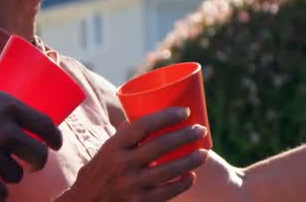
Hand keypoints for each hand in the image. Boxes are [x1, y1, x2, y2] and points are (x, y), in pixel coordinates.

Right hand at [0, 74, 62, 200]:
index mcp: (9, 107)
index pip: (46, 125)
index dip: (55, 138)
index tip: (56, 144)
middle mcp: (6, 132)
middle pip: (39, 155)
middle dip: (38, 162)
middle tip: (33, 164)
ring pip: (17, 174)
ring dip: (13, 176)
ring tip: (5, 173)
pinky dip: (0, 195)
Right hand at [60, 107, 207, 201]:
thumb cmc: (102, 170)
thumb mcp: (107, 149)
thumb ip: (127, 134)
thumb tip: (148, 112)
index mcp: (114, 146)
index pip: (143, 126)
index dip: (167, 116)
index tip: (185, 112)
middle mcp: (122, 165)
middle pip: (161, 147)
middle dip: (185, 136)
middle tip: (200, 130)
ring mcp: (131, 186)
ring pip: (169, 171)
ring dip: (190, 161)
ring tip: (203, 152)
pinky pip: (167, 193)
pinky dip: (182, 184)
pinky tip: (190, 176)